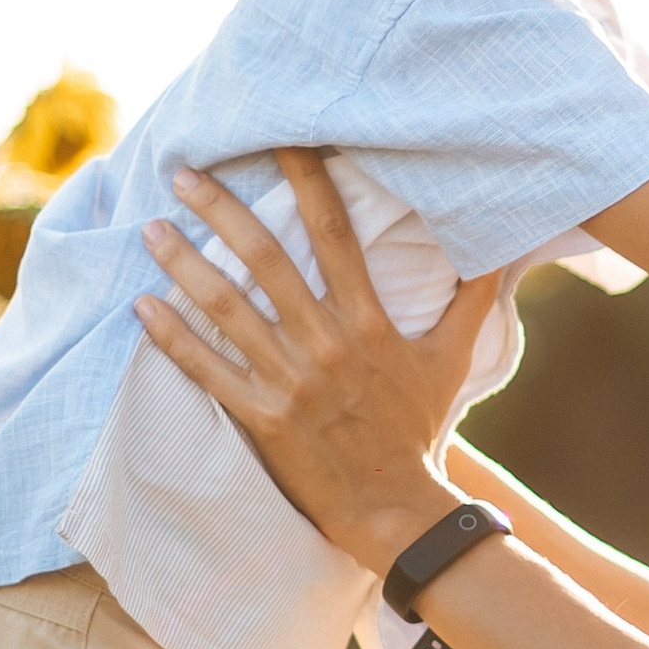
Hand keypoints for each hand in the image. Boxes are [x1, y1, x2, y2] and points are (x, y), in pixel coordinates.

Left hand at [133, 152, 500, 576]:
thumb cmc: (418, 429)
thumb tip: (505, 247)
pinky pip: (208, 371)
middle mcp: (326, 343)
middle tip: (182, 171)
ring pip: (228, 309)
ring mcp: (290, 382)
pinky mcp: (262, 419)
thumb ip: (472, 298)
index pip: (335, 233)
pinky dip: (173, 338)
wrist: (396, 509)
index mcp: (369, 322)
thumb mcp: (452, 359)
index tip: (278, 139)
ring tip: (151, 230)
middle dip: (221, 211)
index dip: (307, 180)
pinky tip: (143, 306)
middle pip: (267, 260)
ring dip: (185, 265)